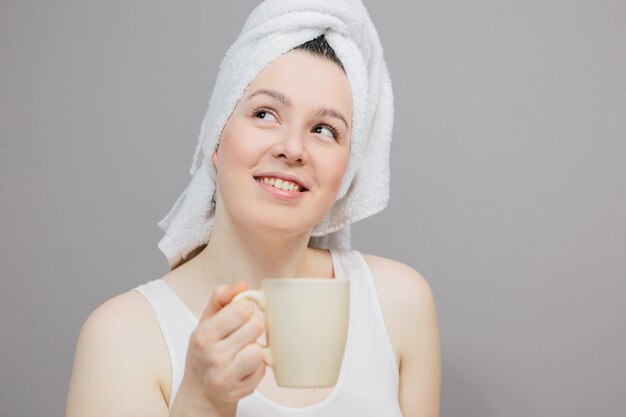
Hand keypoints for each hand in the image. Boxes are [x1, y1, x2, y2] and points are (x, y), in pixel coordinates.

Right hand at [171, 282, 265, 416]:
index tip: (242, 316)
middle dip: (255, 327)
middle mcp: (211, 355)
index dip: (247, 309)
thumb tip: (242, 284)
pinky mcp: (238, 392)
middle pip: (256, 326)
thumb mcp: (206, 322)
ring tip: (244, 352)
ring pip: (259, 350)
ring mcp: (224, 376)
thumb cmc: (206, 351)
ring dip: (256, 350)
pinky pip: (262, 370)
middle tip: (245, 334)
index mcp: (203, 334)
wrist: (200, 392)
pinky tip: (244, 369)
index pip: (241, 308)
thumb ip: (221, 298)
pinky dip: (257, 368)